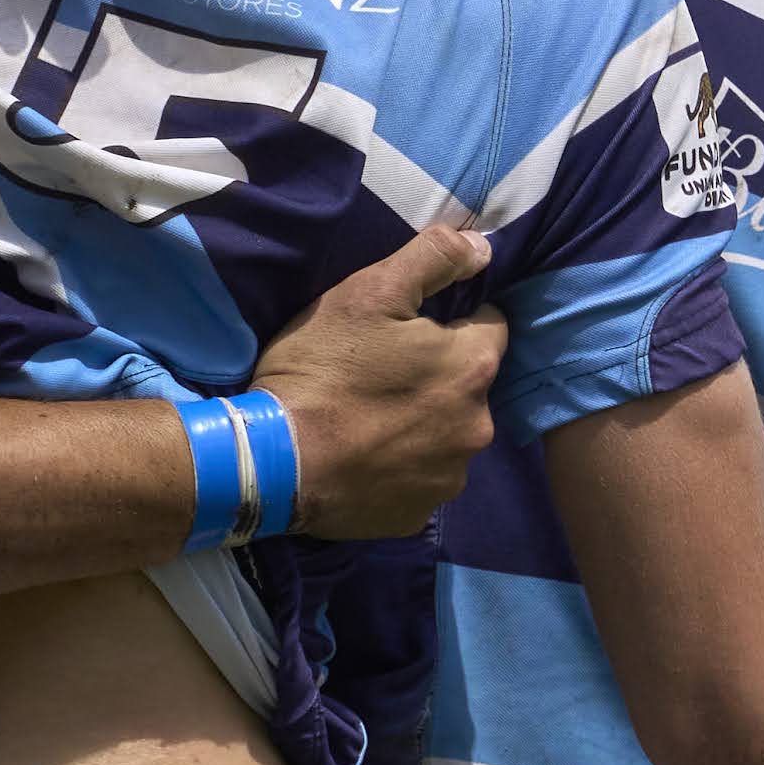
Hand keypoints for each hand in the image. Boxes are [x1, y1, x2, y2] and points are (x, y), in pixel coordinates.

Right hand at [253, 224, 504, 536]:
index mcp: (472, 368)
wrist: (273, 462)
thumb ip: (433, 259)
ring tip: (368, 417)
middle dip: (437, 375)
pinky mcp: (416, 515)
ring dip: (422, 425)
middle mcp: (477, 427)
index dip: (451, 319)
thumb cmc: (322, 369)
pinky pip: (418, 480)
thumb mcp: (369, 292)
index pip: (490, 326)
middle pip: (468, 386)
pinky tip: (362, 456)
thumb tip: (484, 249)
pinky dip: (399, 467)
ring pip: (447, 436)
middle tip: (380, 371)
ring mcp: (449, 477)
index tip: (410, 326)